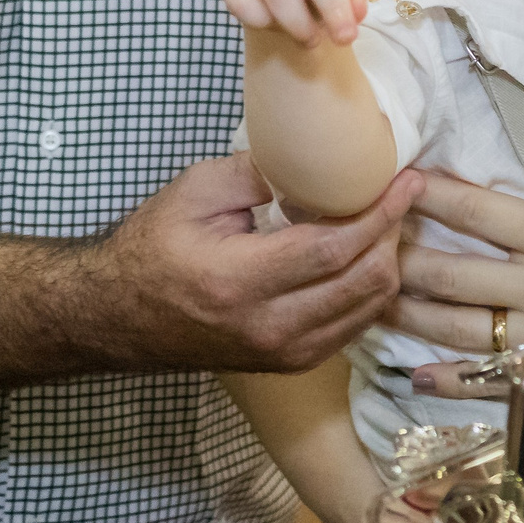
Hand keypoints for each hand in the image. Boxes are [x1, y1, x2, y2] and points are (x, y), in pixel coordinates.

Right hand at [107, 153, 413, 373]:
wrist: (116, 315)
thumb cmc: (152, 246)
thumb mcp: (196, 192)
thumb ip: (259, 172)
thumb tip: (321, 158)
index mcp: (239, 281)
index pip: (335, 249)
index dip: (380, 213)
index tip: (407, 181)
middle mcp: (267, 327)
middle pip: (364, 282)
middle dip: (393, 234)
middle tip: (399, 195)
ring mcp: (282, 353)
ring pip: (368, 310)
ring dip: (388, 262)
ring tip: (385, 222)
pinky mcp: (290, 363)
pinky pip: (353, 328)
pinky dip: (370, 291)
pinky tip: (364, 257)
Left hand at [393, 75, 523, 374]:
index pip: (481, 213)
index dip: (432, 196)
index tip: (395, 180)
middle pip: (454, 274)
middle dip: (402, 255)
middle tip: (360, 241)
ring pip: (457, 328)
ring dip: (407, 313)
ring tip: (367, 293)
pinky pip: (486, 380)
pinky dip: (447, 380)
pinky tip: (413, 373)